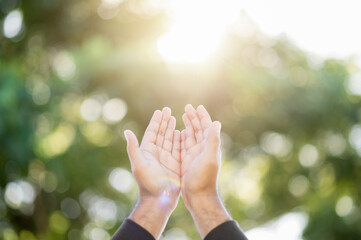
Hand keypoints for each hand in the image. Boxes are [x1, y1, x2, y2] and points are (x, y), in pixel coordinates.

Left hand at [124, 107, 180, 237]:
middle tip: (168, 110)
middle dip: (165, 121)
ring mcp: (166, 158)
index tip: (160, 111)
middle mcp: (157, 153)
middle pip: (161, 133)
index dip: (156, 121)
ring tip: (175, 117)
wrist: (159, 199)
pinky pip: (178, 148)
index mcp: (147, 151)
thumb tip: (126, 131)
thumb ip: (133, 148)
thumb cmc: (147, 182)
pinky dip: (180, 139)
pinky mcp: (175, 164)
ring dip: (172, 128)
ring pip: (170, 139)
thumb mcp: (139, 164)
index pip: (152, 132)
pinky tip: (183, 131)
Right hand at [180, 104, 230, 237]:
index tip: (197, 106)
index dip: (202, 116)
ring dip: (189, 125)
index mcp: (208, 146)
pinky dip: (182, 137)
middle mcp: (202, 149)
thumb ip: (212, 141)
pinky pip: (184, 145)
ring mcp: (195, 155)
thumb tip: (217, 123)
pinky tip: (179, 132)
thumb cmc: (204, 179)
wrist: (198, 197)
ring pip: (191, 136)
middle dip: (194, 117)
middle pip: (198, 129)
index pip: (206, 127)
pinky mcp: (187, 161)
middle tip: (187, 107)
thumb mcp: (208, 159)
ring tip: (183, 115)